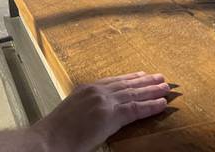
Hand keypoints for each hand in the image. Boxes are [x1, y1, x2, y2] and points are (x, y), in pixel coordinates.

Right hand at [33, 72, 168, 151]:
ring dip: (152, 90)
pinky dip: (150, 106)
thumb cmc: (55, 133)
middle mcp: (96, 91)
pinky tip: (161, 103)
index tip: (142, 74)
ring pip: (134, 93)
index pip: (114, 80)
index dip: (130, 78)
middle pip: (127, 84)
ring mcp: (104, 102)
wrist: (48, 140)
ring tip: (166, 87)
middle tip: (160, 77)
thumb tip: (96, 114)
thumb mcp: (71, 112)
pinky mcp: (110, 115)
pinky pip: (136, 109)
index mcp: (86, 89)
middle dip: (145, 80)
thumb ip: (86, 108)